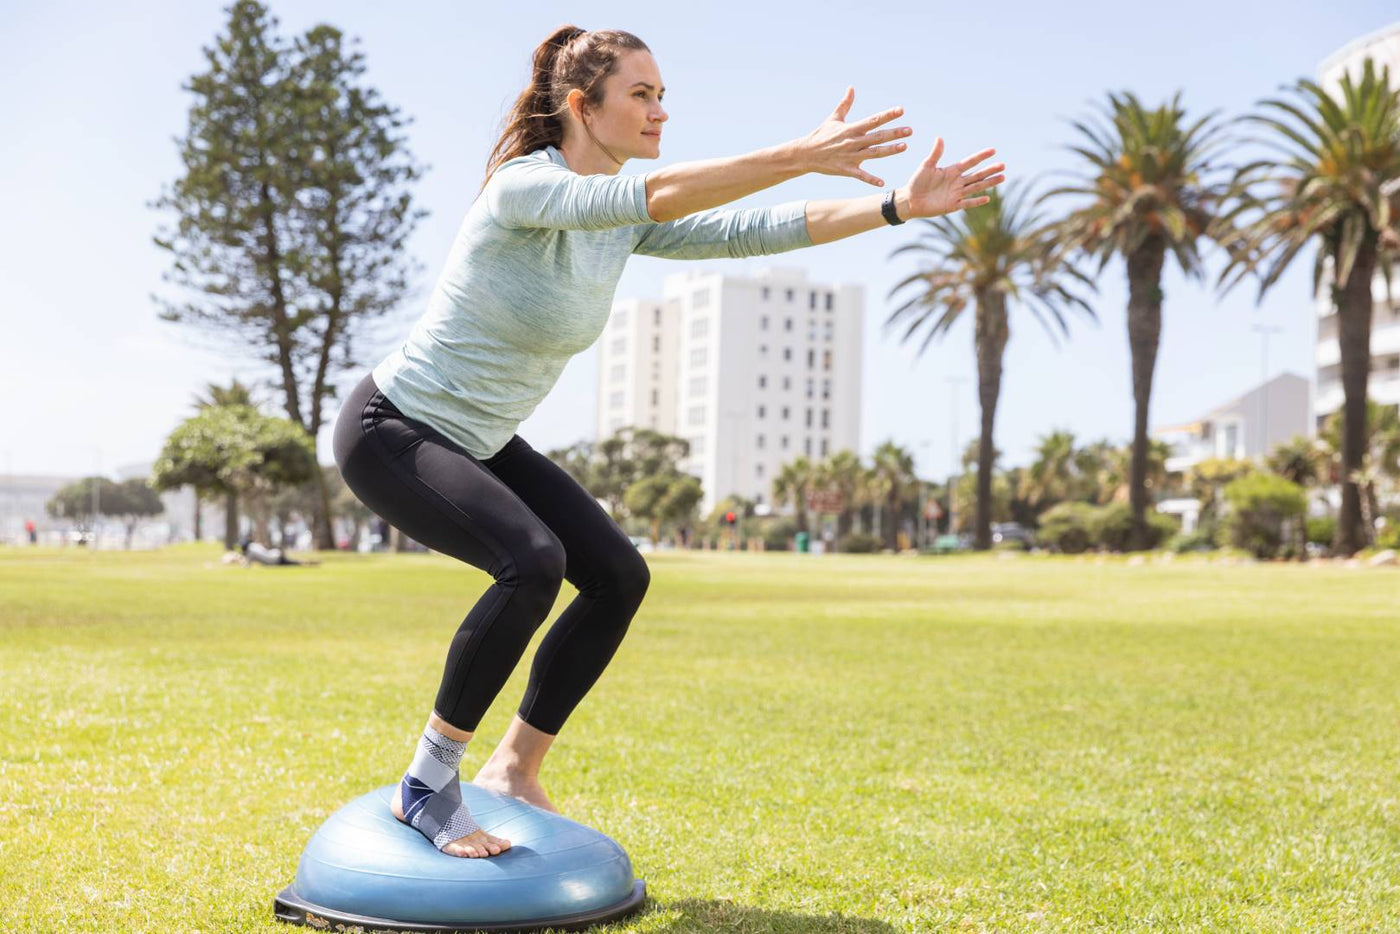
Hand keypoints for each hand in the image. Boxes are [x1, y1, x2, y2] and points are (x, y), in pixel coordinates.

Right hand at [792, 87, 911, 185]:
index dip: (887, 115)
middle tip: (909, 130)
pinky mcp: (846, 170)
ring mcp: (850, 156)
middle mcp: (853, 142)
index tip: (901, 110)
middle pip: (877, 136)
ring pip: (874, 153)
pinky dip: (871, 179)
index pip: (873, 120)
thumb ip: (845, 104)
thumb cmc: (820, 135)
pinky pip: (861, 175)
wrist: (805, 154)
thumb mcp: (834, 118)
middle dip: (894, 133)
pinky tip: (882, 182)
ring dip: (889, 151)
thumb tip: (851, 87)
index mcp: (851, 129)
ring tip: (904, 147)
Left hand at [898, 139, 1004, 218]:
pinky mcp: (952, 206)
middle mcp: (957, 182)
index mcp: (952, 171)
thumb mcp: (926, 166)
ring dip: (989, 183)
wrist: (910, 200)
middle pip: (977, 175)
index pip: (970, 162)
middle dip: (990, 170)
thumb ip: (935, 154)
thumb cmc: (917, 182)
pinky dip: (977, 201)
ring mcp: (956, 194)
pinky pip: (967, 203)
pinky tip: (987, 198)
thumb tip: (940, 138)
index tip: (993, 150)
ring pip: (976, 187)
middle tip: (1003, 165)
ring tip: (1002, 177)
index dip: (981, 156)